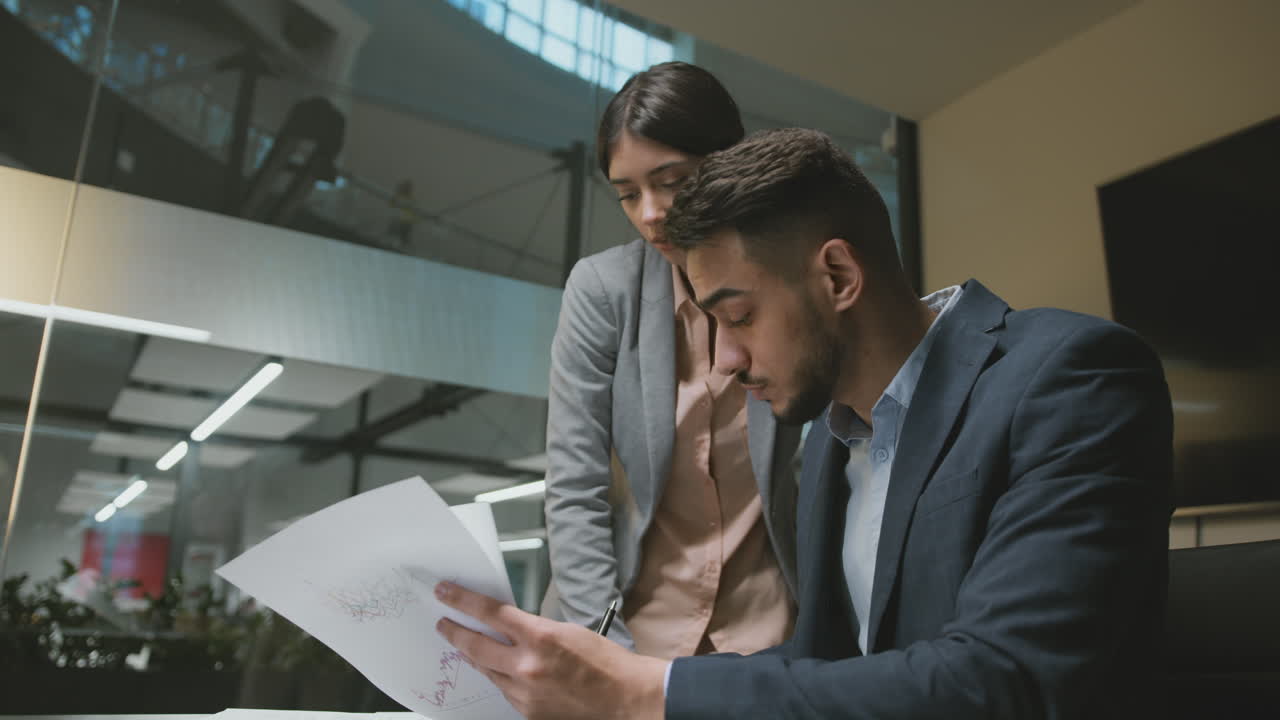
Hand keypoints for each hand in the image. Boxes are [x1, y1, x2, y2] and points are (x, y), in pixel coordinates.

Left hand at [435, 581, 666, 719]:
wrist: (624, 698)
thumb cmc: (604, 662)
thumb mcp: (567, 631)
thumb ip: (533, 629)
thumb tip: (507, 626)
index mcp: (540, 637)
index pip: (490, 613)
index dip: (462, 601)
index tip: (445, 593)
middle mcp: (527, 665)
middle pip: (476, 645)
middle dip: (454, 632)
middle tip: (442, 624)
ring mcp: (524, 692)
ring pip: (486, 670)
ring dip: (474, 656)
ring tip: (466, 645)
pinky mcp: (527, 711)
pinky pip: (503, 690)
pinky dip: (499, 677)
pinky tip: (498, 670)